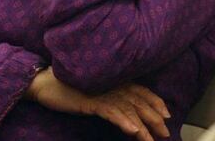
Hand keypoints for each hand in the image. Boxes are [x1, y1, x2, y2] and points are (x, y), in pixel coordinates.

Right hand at [29, 68, 170, 140]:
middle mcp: (112, 84)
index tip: (167, 115)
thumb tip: (129, 113)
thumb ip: (112, 98)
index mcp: (115, 80)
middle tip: (165, 133)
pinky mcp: (91, 101)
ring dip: (142, 126)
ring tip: (150, 139)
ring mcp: (102, 92)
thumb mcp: (97, 92)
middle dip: (154, 118)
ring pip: (128, 110)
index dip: (156, 102)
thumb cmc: (71, 89)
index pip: (141, 91)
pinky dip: (123, 121)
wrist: (47, 83)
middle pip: (139, 102)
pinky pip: (111, 112)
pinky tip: (132, 130)